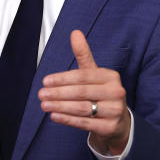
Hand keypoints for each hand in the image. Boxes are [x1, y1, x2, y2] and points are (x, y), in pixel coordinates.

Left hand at [39, 30, 130, 154]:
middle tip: (41, 94)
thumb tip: (75, 32)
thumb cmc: (101, 94)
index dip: (62, 79)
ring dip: (60, 107)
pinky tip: (55, 116)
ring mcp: (114, 111)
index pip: (83, 76)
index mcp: (111, 77)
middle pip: (82, 92)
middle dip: (59, 93)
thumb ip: (83, 55)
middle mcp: (116, 92)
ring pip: (82, 108)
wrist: (118, 122)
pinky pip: (85, 123)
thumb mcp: (94, 74)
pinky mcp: (110, 127)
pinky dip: (68, 119)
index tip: (45, 81)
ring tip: (44, 105)